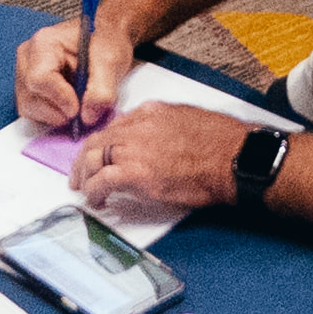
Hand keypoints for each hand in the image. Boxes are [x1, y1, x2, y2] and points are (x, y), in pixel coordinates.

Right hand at [11, 11, 115, 137]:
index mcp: (43, 43)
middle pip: (31, 99)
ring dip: (57, 115)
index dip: (60, 99)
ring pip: (30, 110)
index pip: (39, 80)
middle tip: (83, 108)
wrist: (104, 42)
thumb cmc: (104, 44)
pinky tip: (69, 104)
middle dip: (59, 111)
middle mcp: (27, 59)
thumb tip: (88, 117)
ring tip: (78, 101)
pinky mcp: (27, 91)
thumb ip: (102, 90)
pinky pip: (33, 115)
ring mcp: (23, 76)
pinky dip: (53, 117)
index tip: (78, 109)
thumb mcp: (110, 61)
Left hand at [67, 99, 246, 220]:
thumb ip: (166, 125)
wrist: (232, 158)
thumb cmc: (222, 143)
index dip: (104, 143)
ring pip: (92, 159)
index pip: (115, 126)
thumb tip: (157, 139)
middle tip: (79, 174)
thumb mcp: (189, 119)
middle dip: (83, 159)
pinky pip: (101, 182)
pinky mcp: (134, 174)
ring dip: (84, 176)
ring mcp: (134, 149)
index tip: (101, 154)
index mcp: (151, 112)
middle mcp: (137, 127)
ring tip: (84, 190)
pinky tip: (96, 201)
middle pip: (97, 141)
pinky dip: (94, 192)